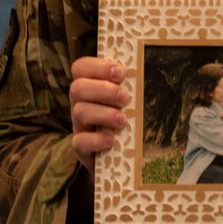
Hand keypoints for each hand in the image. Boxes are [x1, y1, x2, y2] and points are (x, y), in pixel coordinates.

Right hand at [69, 57, 129, 171]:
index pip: (81, 68)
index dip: (97, 66)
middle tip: (124, 97)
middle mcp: (81, 104)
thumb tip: (145, 71)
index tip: (120, 72)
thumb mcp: (130, 101)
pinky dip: (97, 139)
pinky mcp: (82, 149)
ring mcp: (80, 127)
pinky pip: (80, 142)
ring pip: (79, 112)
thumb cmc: (130, 121)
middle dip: (102, 90)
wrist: (124, 157)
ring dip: (103, 113)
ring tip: (123, 120)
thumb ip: (132, 85)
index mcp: (91, 87)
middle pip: (77, 88)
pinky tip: (112, 140)